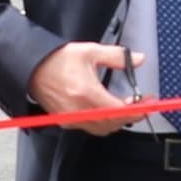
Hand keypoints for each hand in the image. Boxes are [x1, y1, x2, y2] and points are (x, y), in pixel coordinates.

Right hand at [28, 38, 142, 136]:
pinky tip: (107, 110)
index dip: (137, 110)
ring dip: (117, 120)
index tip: (148, 104)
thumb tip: (138, 59)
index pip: (119, 111)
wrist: (32, 67)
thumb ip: (117, 57)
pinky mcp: (65, 121)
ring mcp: (71, 118)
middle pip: (113, 123)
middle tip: (141, 104)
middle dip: (130, 115)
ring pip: (103, 129)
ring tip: (126, 106)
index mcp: (86, 93)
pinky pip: (90, 127)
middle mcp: (78, 110)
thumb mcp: (90, 52)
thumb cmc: (57, 60)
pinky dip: (103, 122)